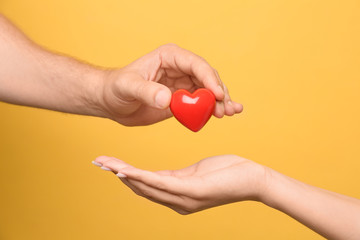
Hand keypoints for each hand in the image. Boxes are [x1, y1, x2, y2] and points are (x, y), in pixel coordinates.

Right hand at [93, 155, 266, 213]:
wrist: (253, 179)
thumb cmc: (226, 173)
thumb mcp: (196, 173)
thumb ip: (176, 176)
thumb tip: (159, 175)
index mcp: (177, 195)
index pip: (146, 185)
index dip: (125, 176)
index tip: (108, 164)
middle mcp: (177, 202)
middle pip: (141, 188)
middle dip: (118, 174)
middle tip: (99, 162)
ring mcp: (184, 199)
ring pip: (147, 186)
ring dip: (125, 175)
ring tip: (107, 165)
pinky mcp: (193, 192)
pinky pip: (162, 183)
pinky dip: (142, 178)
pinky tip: (128, 171)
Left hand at [97, 44, 242, 125]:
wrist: (111, 102)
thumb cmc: (116, 88)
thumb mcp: (128, 87)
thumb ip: (147, 91)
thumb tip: (167, 99)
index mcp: (170, 57)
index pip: (196, 65)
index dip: (209, 79)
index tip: (218, 95)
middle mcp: (180, 68)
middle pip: (207, 78)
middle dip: (219, 92)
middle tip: (226, 109)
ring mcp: (183, 84)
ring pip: (208, 91)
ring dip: (221, 102)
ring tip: (230, 113)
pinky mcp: (182, 100)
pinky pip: (200, 104)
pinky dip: (212, 109)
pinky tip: (224, 114)